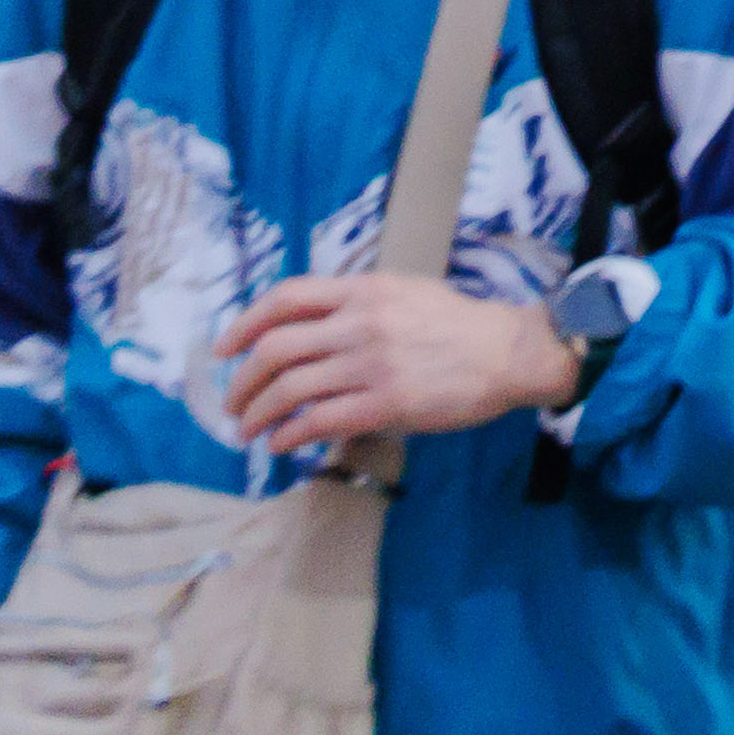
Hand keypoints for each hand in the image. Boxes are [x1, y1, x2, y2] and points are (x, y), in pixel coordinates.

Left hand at [212, 272, 581, 454]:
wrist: (510, 352)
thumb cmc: (459, 324)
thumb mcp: (406, 292)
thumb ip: (357, 304)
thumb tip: (305, 326)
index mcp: (365, 290)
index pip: (286, 298)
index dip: (243, 324)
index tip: (224, 350)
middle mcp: (361, 324)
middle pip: (275, 350)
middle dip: (241, 383)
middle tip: (232, 404)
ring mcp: (371, 365)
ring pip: (289, 391)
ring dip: (257, 415)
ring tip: (249, 430)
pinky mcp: (384, 405)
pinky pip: (318, 423)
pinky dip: (288, 436)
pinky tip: (282, 444)